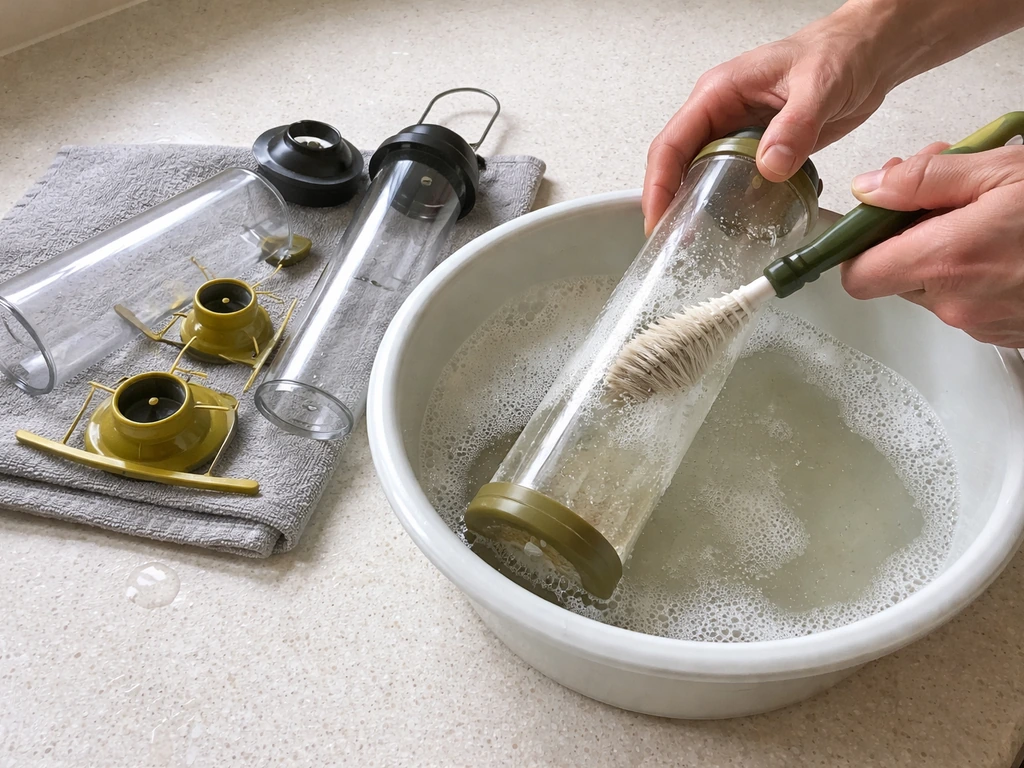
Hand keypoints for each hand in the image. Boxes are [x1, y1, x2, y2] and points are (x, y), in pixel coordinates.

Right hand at [642, 3, 896, 234]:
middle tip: (670, 241)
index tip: (657, 218)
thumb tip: (769, 166)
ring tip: (692, 243)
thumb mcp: (820, 85)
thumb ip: (795, 126)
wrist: (868, 54)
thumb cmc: (841, 52)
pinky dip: (725, 204)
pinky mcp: (758, 149)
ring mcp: (737, 133)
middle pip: (676, 163)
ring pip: (700, 174)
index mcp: (719, 93)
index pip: (672, 142)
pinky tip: (730, 227)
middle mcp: (721, 114)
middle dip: (667, 202)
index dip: (658, 184)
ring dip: (693, 207)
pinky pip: (730, 180)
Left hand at [840, 144, 1023, 346]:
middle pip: (896, 277)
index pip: (858, 274)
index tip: (877, 218)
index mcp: (946, 261)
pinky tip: (1010, 245)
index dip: (861, 245)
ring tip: (991, 216)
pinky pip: (969, 303)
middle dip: (911, 237)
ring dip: (947, 254)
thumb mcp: (1004, 172)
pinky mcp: (1005, 333)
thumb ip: (926, 180)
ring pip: (934, 289)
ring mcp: (982, 324)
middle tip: (949, 196)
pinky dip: (977, 275)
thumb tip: (870, 188)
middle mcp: (957, 303)